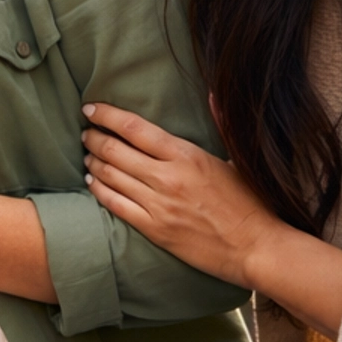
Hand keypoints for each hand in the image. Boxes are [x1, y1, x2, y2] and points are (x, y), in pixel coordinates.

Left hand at [82, 102, 280, 285]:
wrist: (256, 247)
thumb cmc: (250, 202)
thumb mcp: (236, 158)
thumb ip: (221, 124)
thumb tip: (214, 94)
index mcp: (186, 155)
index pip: (134, 127)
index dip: (106, 115)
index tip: (91, 109)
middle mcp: (167, 177)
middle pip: (115, 150)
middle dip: (94, 138)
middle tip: (86, 133)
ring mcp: (158, 205)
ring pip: (111, 176)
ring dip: (93, 162)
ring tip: (87, 155)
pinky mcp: (154, 229)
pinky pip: (115, 205)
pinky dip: (98, 190)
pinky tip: (91, 182)